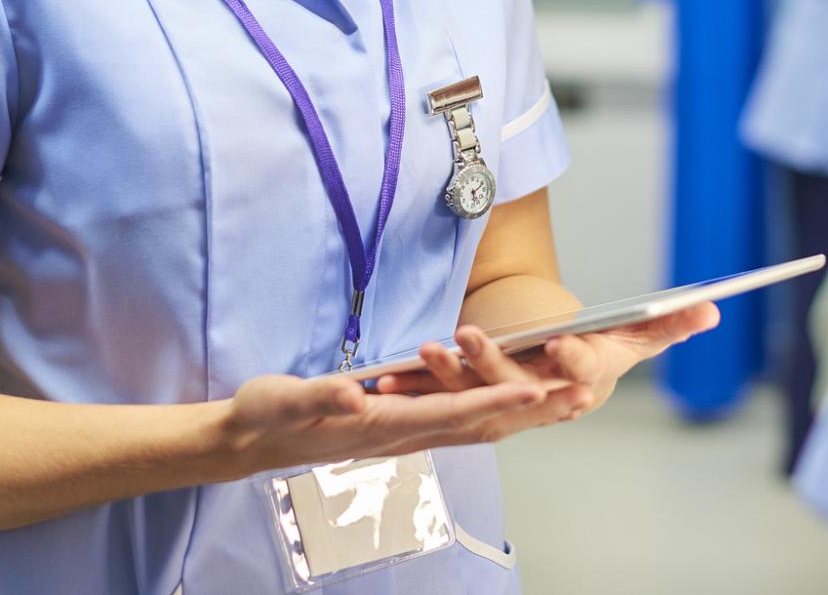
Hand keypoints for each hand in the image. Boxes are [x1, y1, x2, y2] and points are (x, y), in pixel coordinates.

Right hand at [213, 369, 580, 480]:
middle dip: (526, 412)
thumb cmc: (267, 414)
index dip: (493, 401)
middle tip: (576, 393)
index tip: (534, 389)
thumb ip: (321, 397)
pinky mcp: (395, 426)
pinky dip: (489, 409)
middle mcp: (399, 434)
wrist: (250, 438)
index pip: (450, 413)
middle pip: (476, 425)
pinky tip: (506, 399)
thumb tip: (356, 396)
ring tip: (559, 396)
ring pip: (471, 425)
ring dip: (517, 413)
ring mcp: (399, 433)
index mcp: (381, 425)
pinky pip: (454, 420)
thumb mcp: (286, 399)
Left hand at [370, 303, 719, 420]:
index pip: (580, 374)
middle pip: (515, 386)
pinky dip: (410, 388)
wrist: (556, 375)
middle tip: (470, 336)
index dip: (570, 361)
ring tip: (427, 348)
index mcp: (582, 385)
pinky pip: (435, 399)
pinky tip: (385, 375)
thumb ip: (670, 322)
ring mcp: (499, 406)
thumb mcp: (635, 334)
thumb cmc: (597, 350)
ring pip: (470, 394)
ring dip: (444, 375)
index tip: (560, 342)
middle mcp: (539, 402)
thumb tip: (713, 306)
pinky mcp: (465, 403)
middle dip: (491, 365)